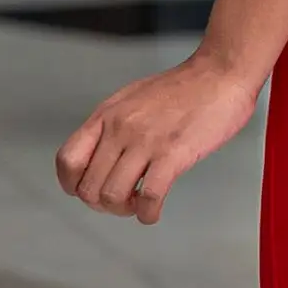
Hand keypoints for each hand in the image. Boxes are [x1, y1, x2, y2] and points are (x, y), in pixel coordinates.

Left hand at [56, 48, 260, 222]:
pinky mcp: (172, 154)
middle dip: (102, 204)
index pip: (67, 160)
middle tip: (122, 201)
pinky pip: (148, 198)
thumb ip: (113, 126)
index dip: (72, 184)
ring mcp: (145, 141)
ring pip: (112, 196)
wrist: (220, 73)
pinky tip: (154, 210)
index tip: (89, 190)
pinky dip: (148, 214)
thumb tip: (101, 156)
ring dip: (124, 211)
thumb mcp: (132, 99)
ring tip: (139, 204)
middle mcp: (120, 128)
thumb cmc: (184, 87)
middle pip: (88, 187)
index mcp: (107, 115)